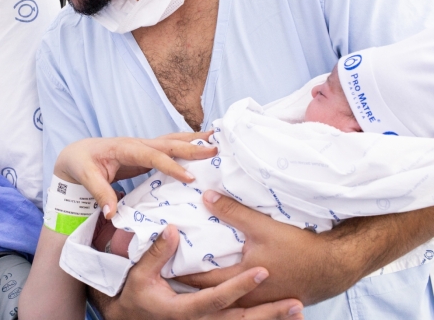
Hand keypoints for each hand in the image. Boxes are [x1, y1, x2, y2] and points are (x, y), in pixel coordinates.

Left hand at [55, 132, 215, 216]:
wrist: (76, 153)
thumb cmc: (81, 164)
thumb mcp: (86, 178)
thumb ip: (100, 193)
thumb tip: (112, 213)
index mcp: (125, 148)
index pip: (152, 156)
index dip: (171, 166)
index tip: (189, 178)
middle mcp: (137, 143)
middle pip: (168, 143)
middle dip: (191, 147)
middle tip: (215, 150)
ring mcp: (143, 147)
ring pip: (172, 141)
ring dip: (194, 140)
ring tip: (218, 139)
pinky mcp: (147, 153)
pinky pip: (170, 148)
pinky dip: (187, 145)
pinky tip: (202, 145)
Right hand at [103, 224, 303, 319]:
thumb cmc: (136, 297)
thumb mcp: (140, 274)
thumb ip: (157, 253)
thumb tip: (173, 229)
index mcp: (185, 311)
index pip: (219, 299)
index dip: (241, 287)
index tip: (262, 272)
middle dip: (269, 313)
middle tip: (296, 303)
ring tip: (298, 312)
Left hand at [175, 190, 362, 305]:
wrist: (337, 266)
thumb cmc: (300, 248)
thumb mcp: (263, 226)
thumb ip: (233, 212)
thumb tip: (206, 197)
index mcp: (241, 280)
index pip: (201, 279)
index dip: (180, 272)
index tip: (160, 266)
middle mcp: (247, 296)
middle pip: (210, 292)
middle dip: (189, 282)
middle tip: (166, 273)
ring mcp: (259, 301)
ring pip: (226, 296)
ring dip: (209, 287)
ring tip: (188, 278)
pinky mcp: (270, 298)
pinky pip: (242, 297)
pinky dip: (228, 289)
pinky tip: (223, 281)